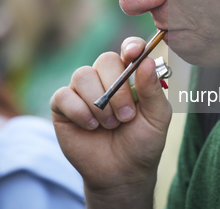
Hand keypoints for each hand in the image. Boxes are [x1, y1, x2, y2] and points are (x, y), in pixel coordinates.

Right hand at [50, 37, 171, 207]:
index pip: (129, 49)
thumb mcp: (157, 118)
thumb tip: (146, 61)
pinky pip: (64, 95)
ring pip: (83, 76)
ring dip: (99, 103)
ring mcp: (82, 91)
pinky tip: (91, 127)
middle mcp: (105, 78)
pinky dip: (79, 111)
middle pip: (105, 60)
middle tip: (126, 116)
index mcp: (130, 76)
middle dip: (117, 89)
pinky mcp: (63, 106)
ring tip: (110, 125)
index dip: (131, 47)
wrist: (122, 173)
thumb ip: (153, 89)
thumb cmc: (143, 143)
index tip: (134, 53)